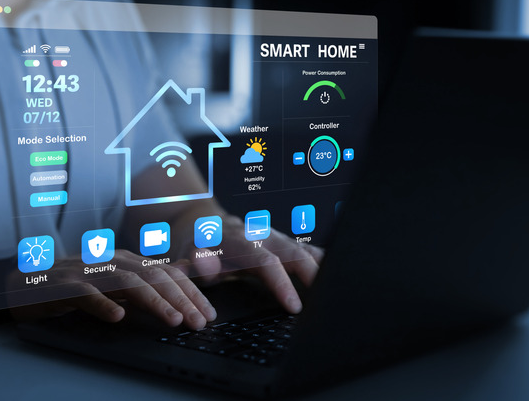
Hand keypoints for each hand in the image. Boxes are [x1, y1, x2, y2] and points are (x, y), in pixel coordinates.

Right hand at [8, 250, 215, 329]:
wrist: (24, 282)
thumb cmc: (74, 284)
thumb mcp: (115, 281)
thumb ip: (145, 280)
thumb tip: (183, 282)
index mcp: (126, 260)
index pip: (166, 274)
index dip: (190, 292)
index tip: (208, 313)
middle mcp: (110, 261)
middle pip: (153, 277)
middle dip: (181, 299)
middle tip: (199, 321)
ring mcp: (87, 271)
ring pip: (127, 283)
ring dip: (153, 301)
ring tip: (172, 319)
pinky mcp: (64, 286)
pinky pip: (86, 293)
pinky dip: (103, 304)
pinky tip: (118, 317)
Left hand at [180, 214, 324, 313]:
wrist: (202, 222)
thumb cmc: (196, 246)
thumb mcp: (188, 256)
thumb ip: (196, 262)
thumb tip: (201, 263)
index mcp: (238, 240)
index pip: (265, 261)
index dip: (282, 283)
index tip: (295, 306)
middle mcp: (260, 236)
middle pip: (293, 252)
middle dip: (312, 274)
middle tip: (326, 299)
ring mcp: (275, 237)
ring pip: (304, 249)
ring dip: (323, 267)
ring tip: (340, 288)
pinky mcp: (283, 242)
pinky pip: (307, 250)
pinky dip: (323, 261)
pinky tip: (338, 273)